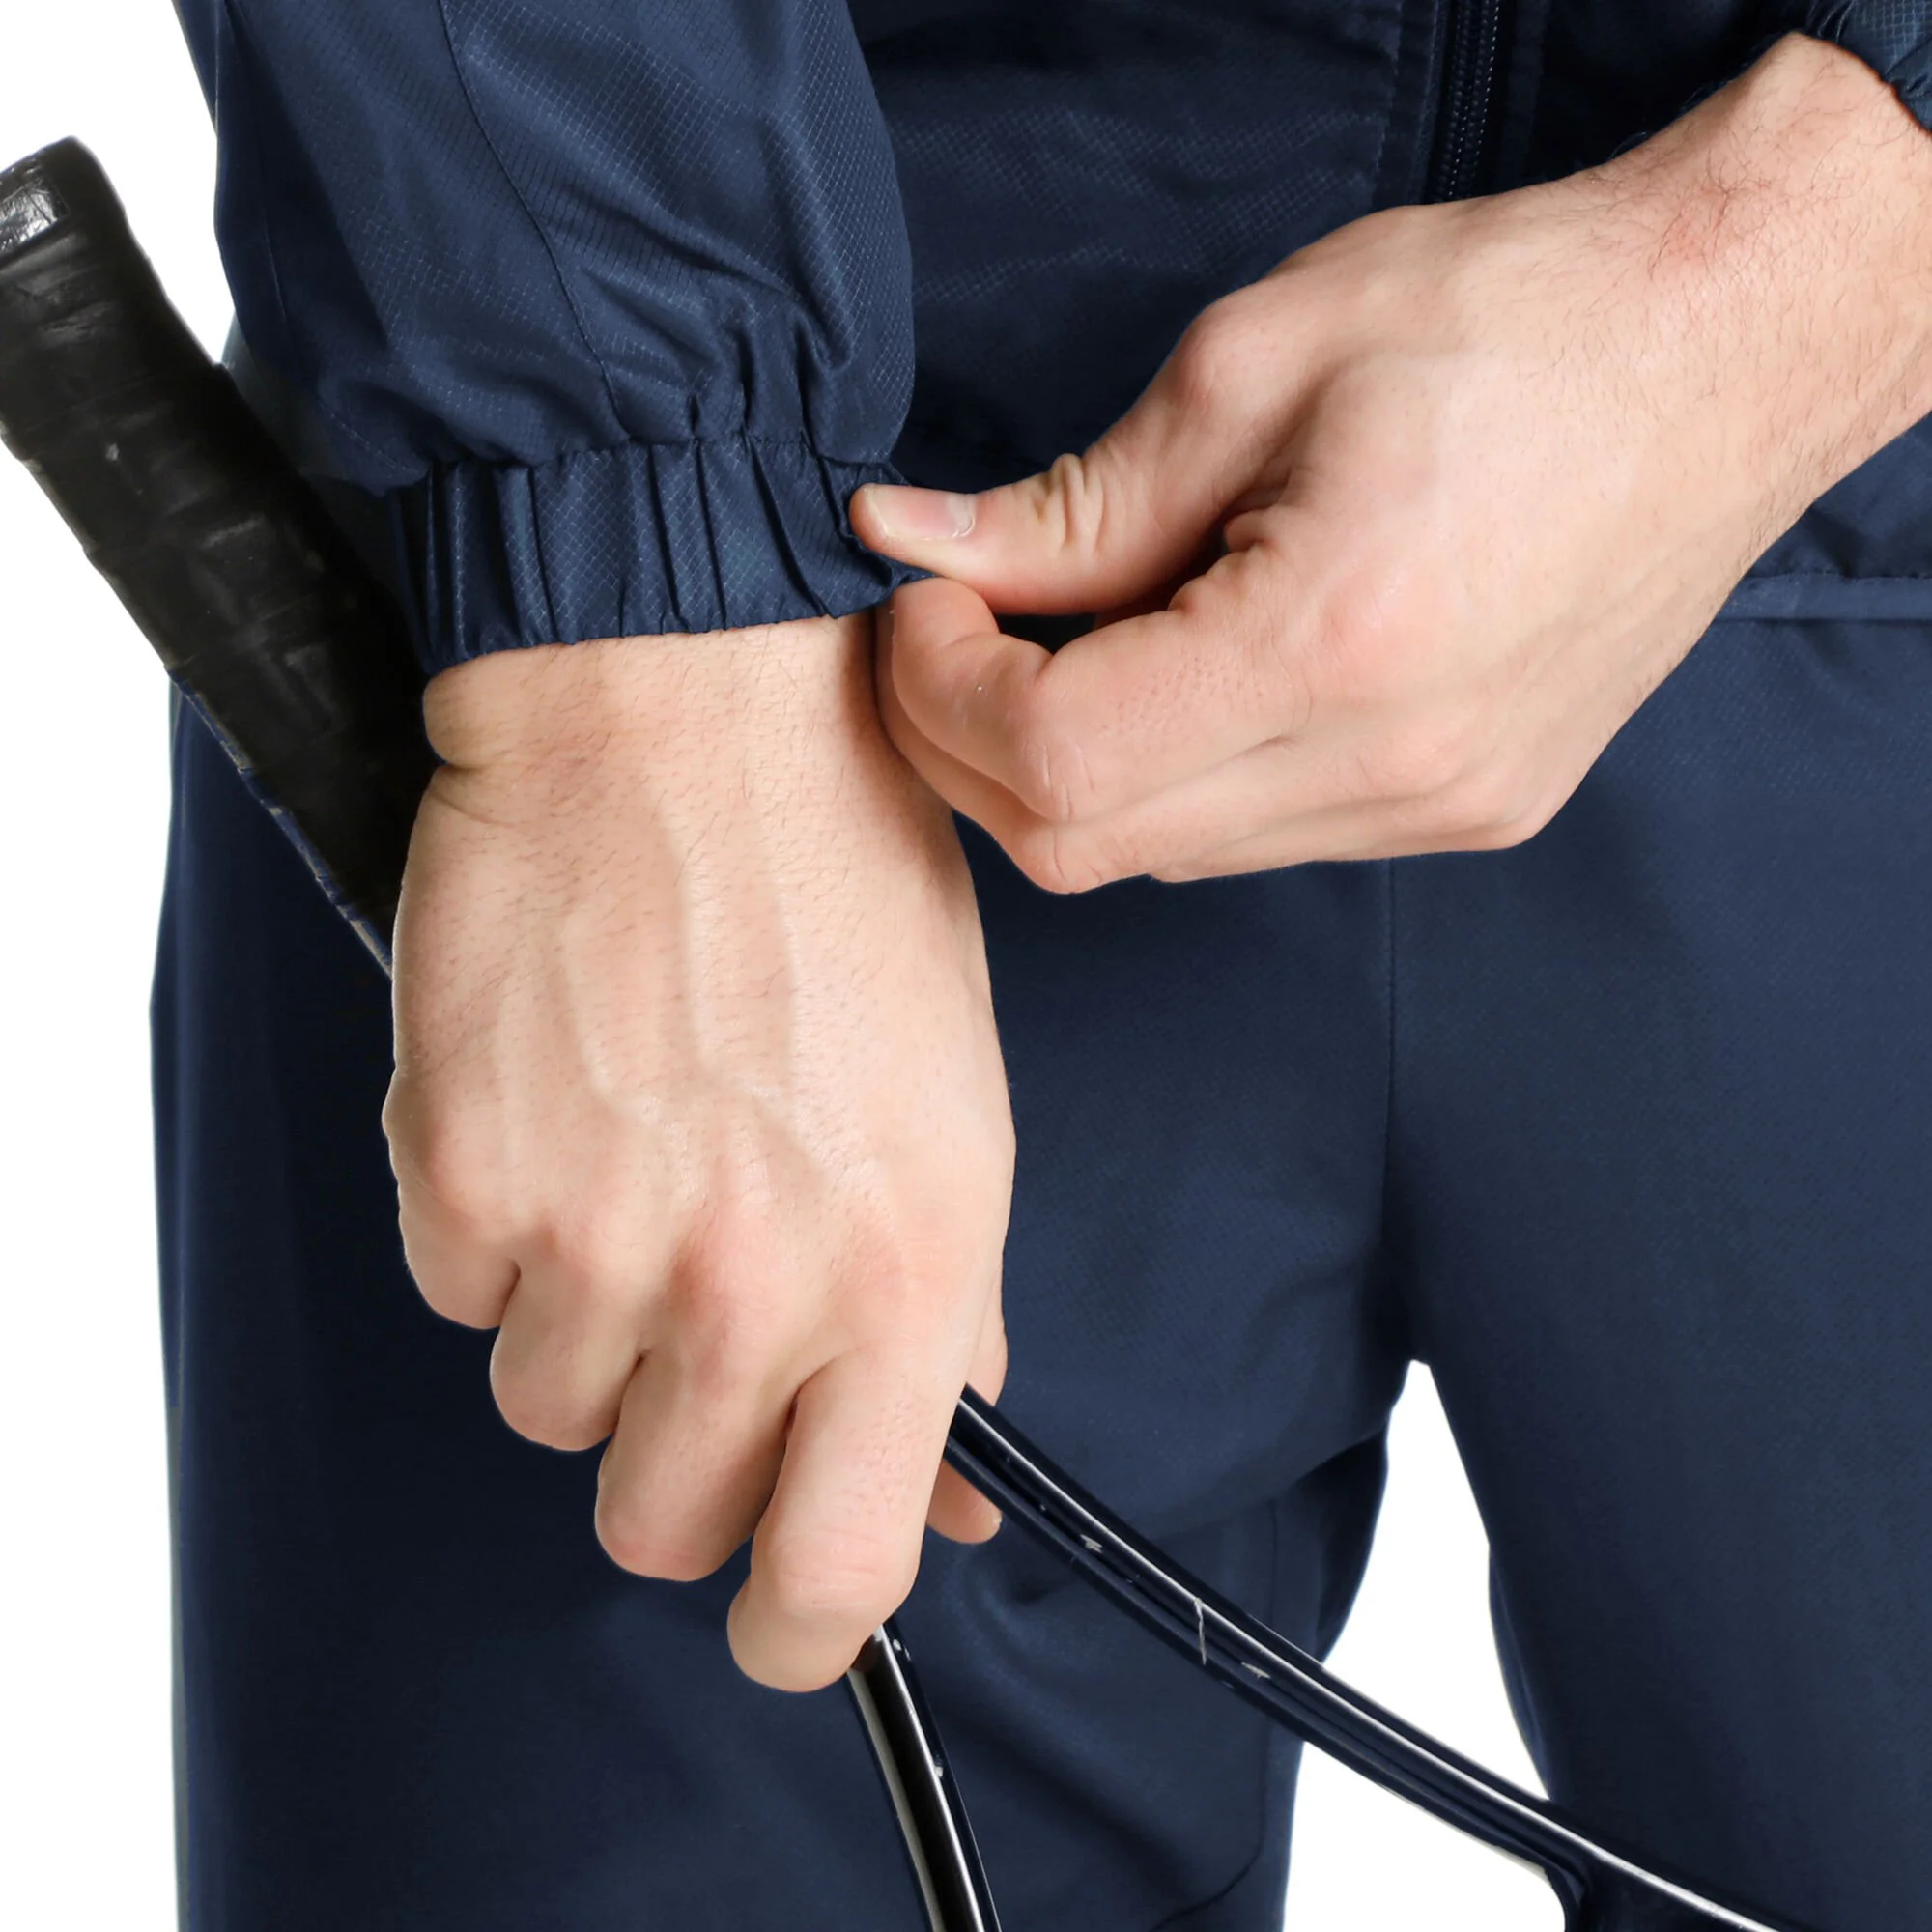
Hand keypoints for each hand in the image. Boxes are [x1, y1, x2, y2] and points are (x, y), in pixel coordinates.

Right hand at [383, 614, 1013, 1691]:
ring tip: (637, 1160)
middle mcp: (753, 1285)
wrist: (688, 715)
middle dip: (676, 1449)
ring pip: (552, 1412)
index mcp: (908, 1277)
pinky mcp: (464, 1179)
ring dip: (587, 1323)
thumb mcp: (955, 1114)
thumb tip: (944, 1495)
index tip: (779, 1618)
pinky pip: (464, 1297)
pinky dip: (502, 1230)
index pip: (835, 1577)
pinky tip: (563, 1103)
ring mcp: (595, 1241)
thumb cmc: (842, 895)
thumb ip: (949, 1320)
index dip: (796, 1633)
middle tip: (697, 1316)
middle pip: (659, 1524)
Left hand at [853, 34, 1931, 888]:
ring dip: (1073, 764)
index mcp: (1336, 642)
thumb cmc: (1513, 317)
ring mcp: (1439, 812)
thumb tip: (913, 546)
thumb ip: (1072, 499)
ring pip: (1162, 856)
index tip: (924, 603)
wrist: (1725, 352)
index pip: (1054, 761)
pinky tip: (1189, 673)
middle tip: (960, 629)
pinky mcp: (1467, 815)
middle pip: (1085, 846)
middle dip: (973, 748)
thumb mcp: (1258, 361)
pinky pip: (1254, 839)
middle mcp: (1393, 768)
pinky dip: (1174, 775)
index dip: (939, 694)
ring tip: (1083, 634)